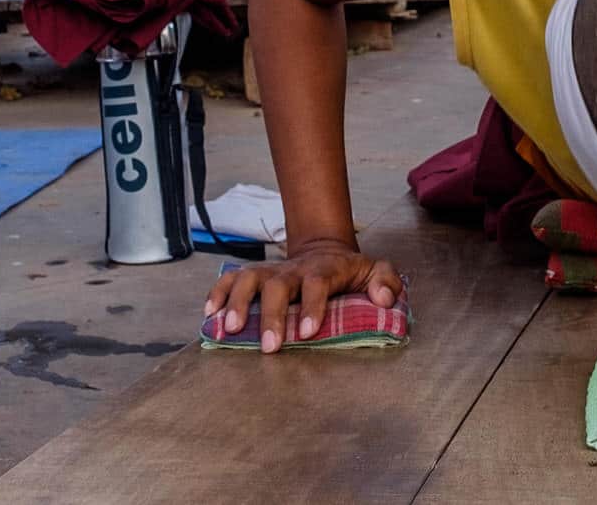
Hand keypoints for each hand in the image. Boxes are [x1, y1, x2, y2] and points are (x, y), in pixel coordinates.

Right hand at [202, 241, 401, 352]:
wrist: (324, 249)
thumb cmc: (349, 271)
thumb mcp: (376, 271)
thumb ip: (386, 281)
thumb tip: (384, 299)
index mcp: (325, 270)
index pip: (318, 284)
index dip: (312, 307)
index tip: (307, 332)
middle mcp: (294, 270)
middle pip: (278, 286)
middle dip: (272, 316)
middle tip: (270, 347)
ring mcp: (271, 270)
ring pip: (249, 278)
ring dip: (238, 302)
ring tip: (229, 328)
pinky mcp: (254, 274)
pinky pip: (230, 278)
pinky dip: (218, 292)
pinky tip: (210, 314)